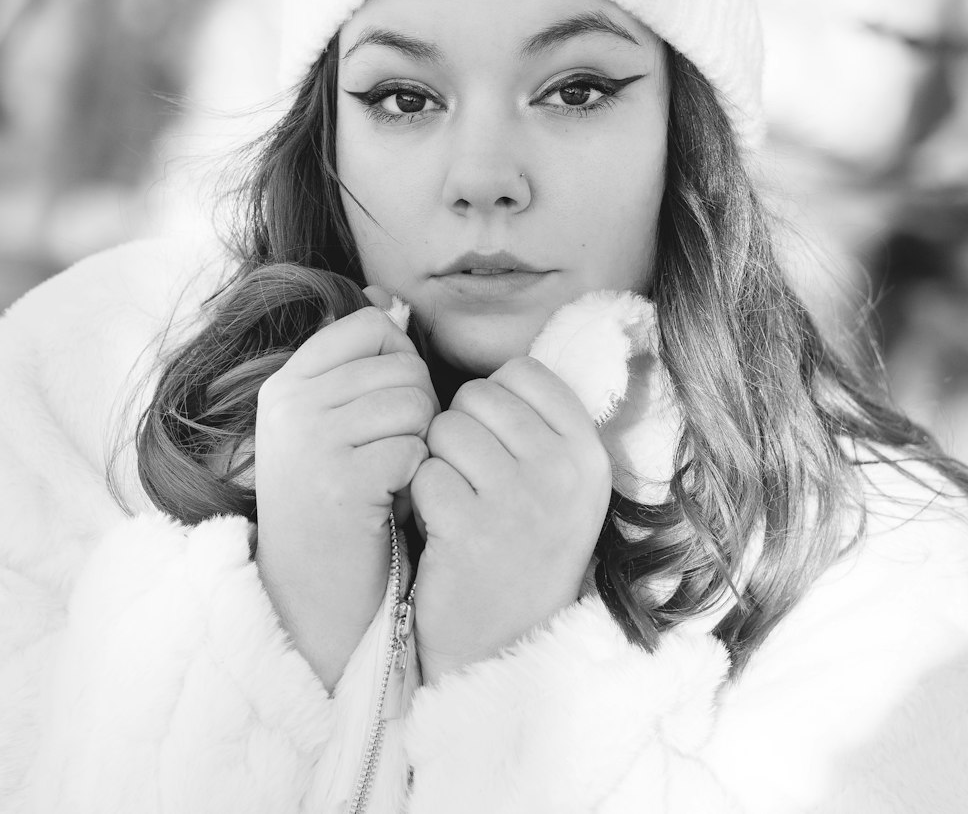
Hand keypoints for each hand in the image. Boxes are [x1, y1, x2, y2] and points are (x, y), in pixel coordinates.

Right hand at [254, 292, 437, 690]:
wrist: (313, 596)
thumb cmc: (338, 501)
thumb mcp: (330, 422)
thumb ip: (356, 364)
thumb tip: (388, 301)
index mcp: (287, 383)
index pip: (370, 325)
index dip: (399, 361)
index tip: (385, 407)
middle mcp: (291, 405)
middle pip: (402, 365)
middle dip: (417, 409)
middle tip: (391, 455)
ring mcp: (311, 442)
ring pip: (415, 403)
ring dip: (420, 444)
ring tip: (390, 477)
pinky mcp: (340, 483)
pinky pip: (415, 449)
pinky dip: (416, 478)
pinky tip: (389, 503)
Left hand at [410, 356, 611, 683]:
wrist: (504, 647)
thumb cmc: (523, 548)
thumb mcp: (561, 484)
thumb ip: (543, 423)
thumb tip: (504, 362)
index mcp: (589, 452)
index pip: (523, 371)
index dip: (495, 401)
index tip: (499, 445)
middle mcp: (563, 471)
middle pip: (478, 396)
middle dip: (461, 430)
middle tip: (473, 481)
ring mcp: (519, 501)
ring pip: (445, 429)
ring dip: (438, 463)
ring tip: (459, 504)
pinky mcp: (471, 530)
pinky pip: (424, 472)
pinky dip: (421, 499)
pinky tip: (442, 529)